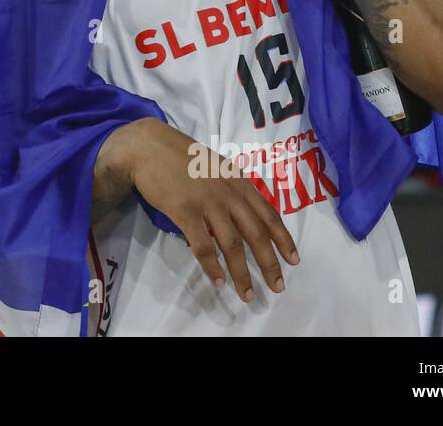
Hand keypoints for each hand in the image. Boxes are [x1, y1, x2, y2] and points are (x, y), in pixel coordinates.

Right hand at [120, 120, 297, 301]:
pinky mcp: (185, 212)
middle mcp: (229, 194)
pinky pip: (203, 245)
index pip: (269, 215)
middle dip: (270, 264)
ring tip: (248, 294)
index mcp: (239, 183)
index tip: (294, 260)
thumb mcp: (216, 166)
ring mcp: (208, 203)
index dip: (283, 240)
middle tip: (278, 287)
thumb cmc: (181, 156)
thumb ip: (231, 187)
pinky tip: (218, 281)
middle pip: (256, 234)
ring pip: (232, 244)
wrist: (149, 147)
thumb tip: (244, 210)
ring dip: (242, 273)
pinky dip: (212, 266)